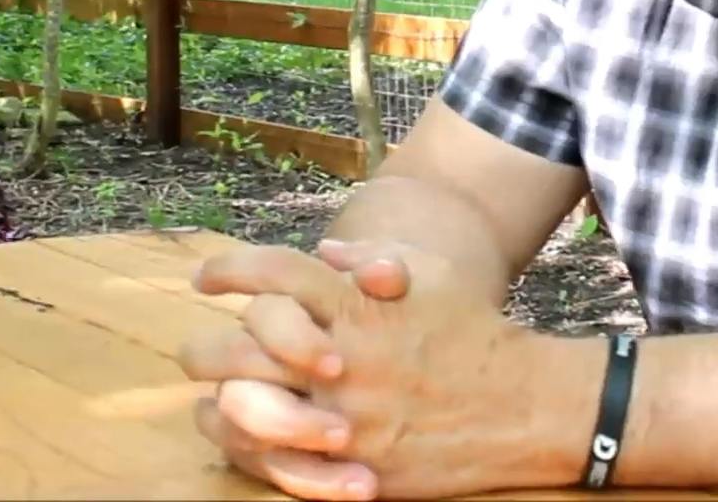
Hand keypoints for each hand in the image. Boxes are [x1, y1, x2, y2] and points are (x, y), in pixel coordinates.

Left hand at [190, 240, 552, 499]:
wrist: (522, 406)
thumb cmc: (472, 332)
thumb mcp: (429, 276)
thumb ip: (371, 258)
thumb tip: (325, 252)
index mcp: (357, 306)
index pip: (271, 274)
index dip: (227, 270)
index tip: (205, 277)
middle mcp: (342, 359)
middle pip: (238, 347)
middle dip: (204, 345)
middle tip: (195, 344)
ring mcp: (343, 417)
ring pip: (242, 408)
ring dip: (215, 400)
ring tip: (209, 393)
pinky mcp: (349, 465)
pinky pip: (270, 462)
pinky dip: (242, 446)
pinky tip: (237, 431)